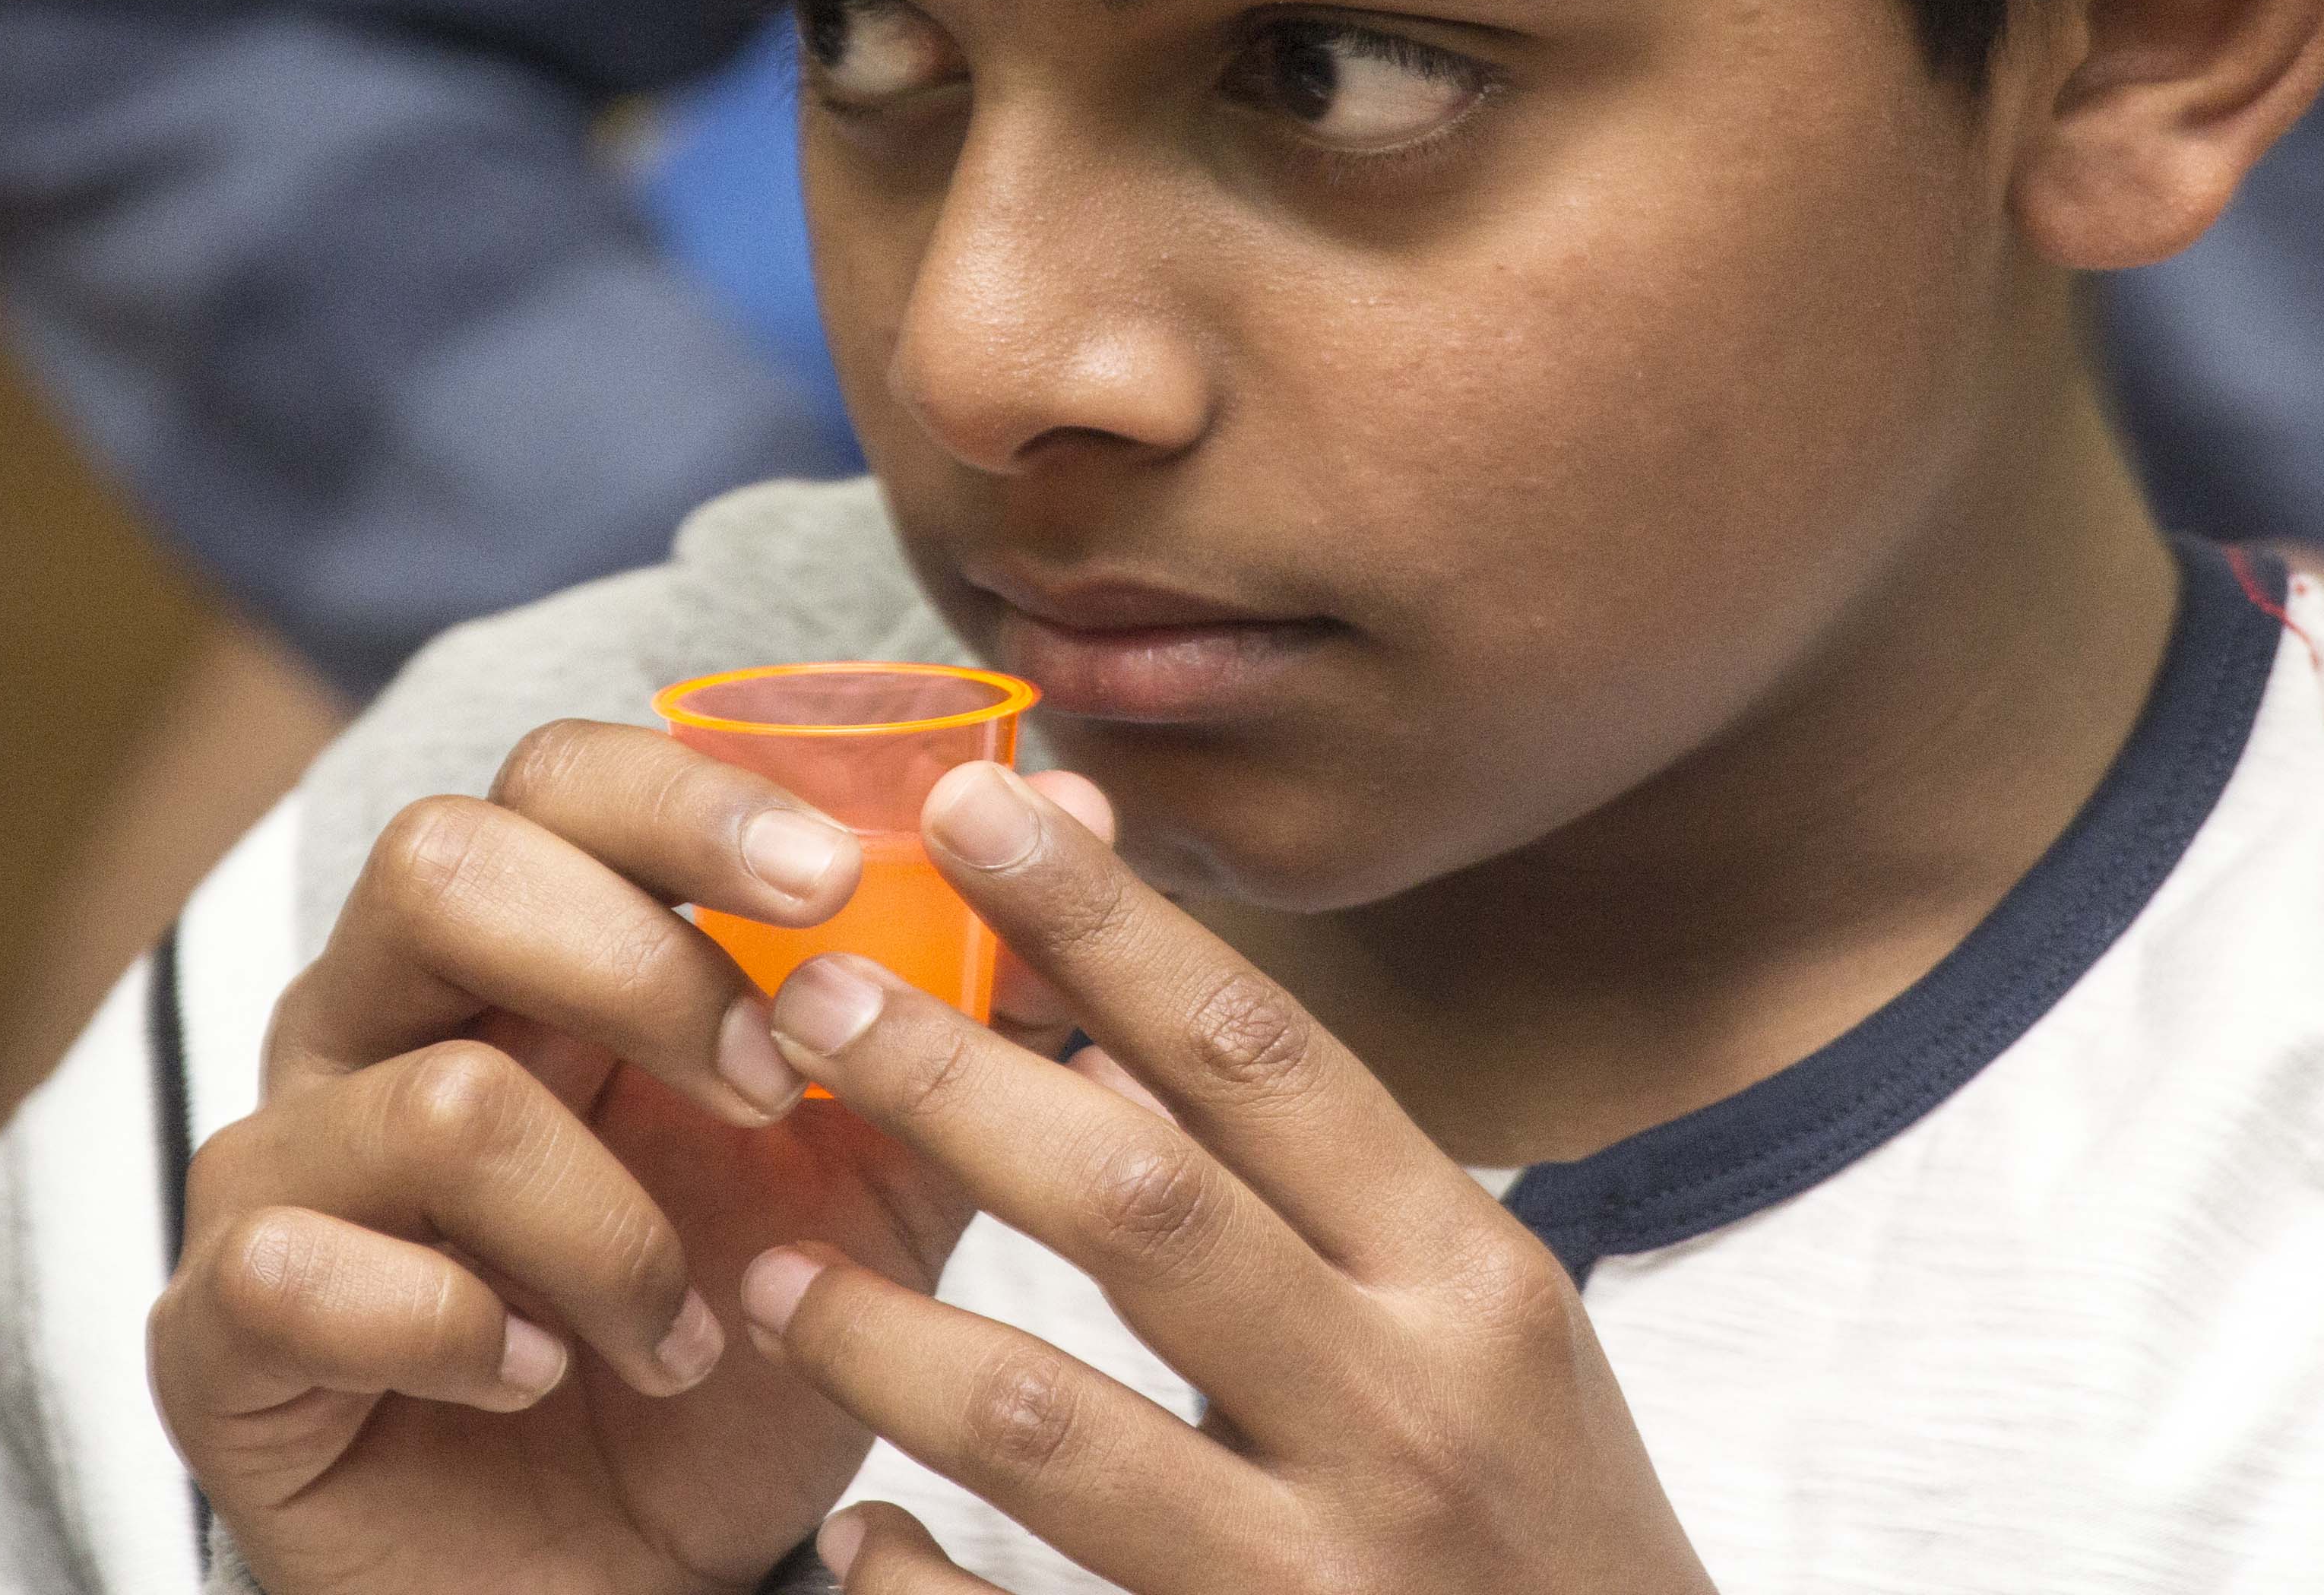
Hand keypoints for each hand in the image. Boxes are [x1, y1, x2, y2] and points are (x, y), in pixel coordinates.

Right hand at [147, 719, 1106, 1594]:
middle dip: (635, 962)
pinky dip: (460, 1331)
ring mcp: (278, 1171)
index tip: (838, 875)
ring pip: (422, 1097)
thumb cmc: (731, 1359)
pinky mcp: (216, 1333)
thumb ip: (960, 1008)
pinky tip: (541, 1379)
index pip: (561, 778)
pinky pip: (299, 1271)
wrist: (617, 1592)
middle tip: (769, 1088)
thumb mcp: (879, 1185)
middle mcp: (373, 1025)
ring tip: (689, 1329)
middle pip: (441, 863)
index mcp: (521, 956)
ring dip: (605, 1226)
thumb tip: (1082, 798)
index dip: (690, 799)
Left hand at [734, 762, 1716, 1594]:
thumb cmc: (1544, 1533)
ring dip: (889, 1335)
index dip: (1111, 924)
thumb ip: (1324, 1188)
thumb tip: (1118, 1006)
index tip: (978, 806)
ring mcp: (1322, 1582)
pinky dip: (917, 1585)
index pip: (1266, 1057)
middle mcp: (1406, 1416)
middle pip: (1142, 1202)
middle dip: (958, 1083)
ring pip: (1051, 1428)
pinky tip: (856, 1530)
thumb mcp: (1482, 1334)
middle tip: (815, 994)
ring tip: (778, 1271)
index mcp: (1468, 1283)